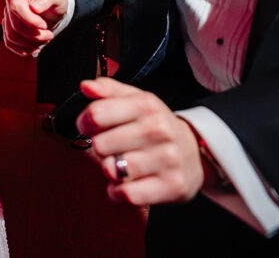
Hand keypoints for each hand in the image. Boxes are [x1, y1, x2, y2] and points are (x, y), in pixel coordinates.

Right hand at [2, 0, 65, 56]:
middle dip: (34, 35)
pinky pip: (9, 43)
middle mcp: (11, 2)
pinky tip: (35, 48)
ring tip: (44, 40)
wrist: (54, 8)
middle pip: (15, 25)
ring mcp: (8, 16)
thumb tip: (34, 7)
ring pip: (11, 36)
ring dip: (30, 44)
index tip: (44, 26)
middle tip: (49, 35)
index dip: (29, 20)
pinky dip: (22, 49)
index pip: (16, 7)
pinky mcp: (9, 28)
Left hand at [76, 77, 203, 205]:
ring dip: (109, 170)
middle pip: (101, 144)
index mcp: (147, 104)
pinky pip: (127, 194)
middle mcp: (159, 129)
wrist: (194, 153)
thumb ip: (107, 90)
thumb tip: (85, 86)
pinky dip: (118, 192)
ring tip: (120, 165)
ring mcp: (168, 158)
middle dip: (100, 148)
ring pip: (112, 170)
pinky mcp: (172, 185)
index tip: (88, 128)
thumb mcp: (135, 101)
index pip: (97, 114)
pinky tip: (123, 183)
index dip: (84, 123)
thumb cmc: (155, 126)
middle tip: (112, 148)